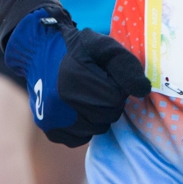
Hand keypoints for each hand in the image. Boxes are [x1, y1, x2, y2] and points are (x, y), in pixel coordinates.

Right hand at [3, 7, 150, 146]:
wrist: (39, 53)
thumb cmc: (75, 48)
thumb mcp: (102, 46)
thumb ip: (125, 64)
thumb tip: (143, 91)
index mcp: (75, 79)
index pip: (116, 98)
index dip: (116, 86)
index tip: (107, 77)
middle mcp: (61, 102)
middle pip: (107, 115)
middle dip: (109, 101)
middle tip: (98, 86)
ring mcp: (53, 118)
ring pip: (96, 128)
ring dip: (98, 115)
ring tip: (88, 96)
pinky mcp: (50, 129)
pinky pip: (81, 138)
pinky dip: (84, 126)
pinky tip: (78, 109)